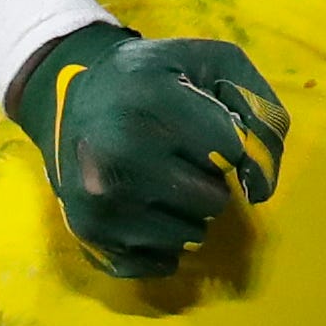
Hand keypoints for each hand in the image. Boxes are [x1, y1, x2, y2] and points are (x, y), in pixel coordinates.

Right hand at [11, 23, 287, 278]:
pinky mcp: (90, 232)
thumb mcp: (213, 63)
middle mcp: (118, 152)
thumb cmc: (152, 78)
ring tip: (158, 177)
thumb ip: (260, 108)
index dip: (229, 141)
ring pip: (192, 235)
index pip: (233, 149)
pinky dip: (162, 241)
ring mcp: (101, 198)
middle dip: (208, 178)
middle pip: (214, 200)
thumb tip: (262, 185)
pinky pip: (162, 262)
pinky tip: (142, 206)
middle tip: (177, 153)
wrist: (63, 94)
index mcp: (149, 100)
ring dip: (187, 212)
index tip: (205, 127)